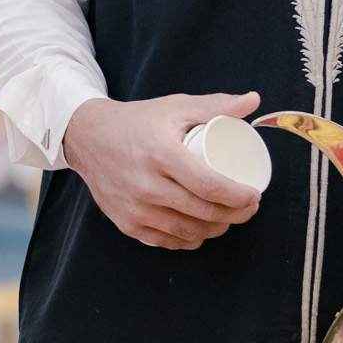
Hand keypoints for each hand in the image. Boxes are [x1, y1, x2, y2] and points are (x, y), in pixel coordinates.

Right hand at [61, 92, 262, 249]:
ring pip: (189, 231)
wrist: (88, 137)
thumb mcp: (175, 107)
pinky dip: (191, 239)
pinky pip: (168, 241)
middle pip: (204, 212)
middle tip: (248, 206)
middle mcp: (146, 185)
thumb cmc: (137, 121)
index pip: (210, 186)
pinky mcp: (127, 224)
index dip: (239, 197)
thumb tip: (254, 100)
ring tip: (229, 217)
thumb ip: (216, 104)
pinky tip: (201, 229)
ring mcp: (135, 208)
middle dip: (237, 215)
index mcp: (161, 154)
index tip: (254, 194)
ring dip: (217, 230)